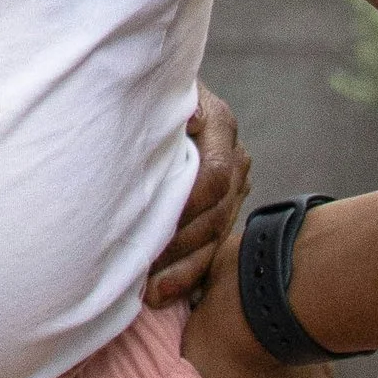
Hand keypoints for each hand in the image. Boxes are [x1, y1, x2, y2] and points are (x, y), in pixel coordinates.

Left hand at [143, 83, 251, 305]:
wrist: (156, 87)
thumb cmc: (144, 85)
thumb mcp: (153, 87)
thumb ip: (165, 104)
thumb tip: (188, 121)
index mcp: (218, 123)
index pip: (212, 176)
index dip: (184, 207)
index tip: (151, 228)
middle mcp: (233, 154)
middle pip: (216, 212)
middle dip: (181, 247)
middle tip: (145, 274)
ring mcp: (234, 181)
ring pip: (217, 234)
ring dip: (185, 268)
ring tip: (152, 293)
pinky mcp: (225, 204)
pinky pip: (214, 243)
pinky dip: (190, 271)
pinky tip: (166, 293)